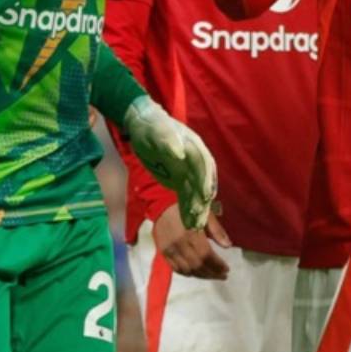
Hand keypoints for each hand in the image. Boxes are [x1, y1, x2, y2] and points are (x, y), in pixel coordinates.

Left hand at [123, 97, 216, 228]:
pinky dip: (188, 210)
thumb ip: (168, 140)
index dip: (206, 181)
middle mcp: (195, 162)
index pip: (203, 165)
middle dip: (202, 200)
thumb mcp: (157, 129)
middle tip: (199, 216)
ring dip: (197, 209)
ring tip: (195, 226)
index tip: (206, 195)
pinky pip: (186, 197)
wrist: (144, 125)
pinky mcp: (180, 181)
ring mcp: (188, 172)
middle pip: (202, 183)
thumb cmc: (152, 125)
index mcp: (194, 147)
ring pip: (195, 193)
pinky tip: (190, 224)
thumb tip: (180, 152)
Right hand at [152, 205, 232, 279]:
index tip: (227, 269)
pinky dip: (187, 273)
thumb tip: (228, 246)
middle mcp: (179, 245)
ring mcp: (169, 250)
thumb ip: (216, 231)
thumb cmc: (187, 206)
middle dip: (212, 273)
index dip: (217, 265)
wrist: (162, 203)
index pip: (206, 256)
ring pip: (187, 270)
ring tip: (211, 275)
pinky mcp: (163, 252)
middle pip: (197, 266)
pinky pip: (175, 268)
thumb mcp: (205, 214)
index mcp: (191, 234)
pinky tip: (196, 273)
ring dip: (201, 275)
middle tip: (222, 276)